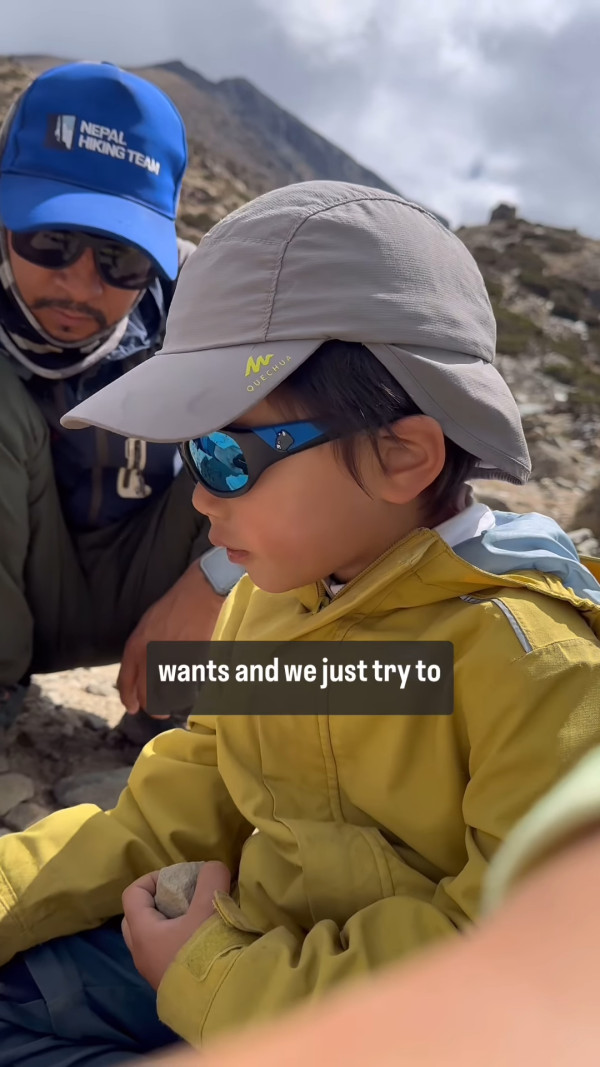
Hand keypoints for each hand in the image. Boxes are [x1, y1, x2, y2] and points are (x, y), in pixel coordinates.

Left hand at [118, 562, 224, 714]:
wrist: (200, 594)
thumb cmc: (173, 606)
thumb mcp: (147, 626)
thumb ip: (140, 649)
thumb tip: (139, 673)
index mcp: (136, 645)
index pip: (125, 681)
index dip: (128, 698)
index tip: (132, 708)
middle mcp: (150, 655)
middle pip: (145, 694)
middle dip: (151, 707)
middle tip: (158, 712)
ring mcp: (171, 659)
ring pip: (167, 693)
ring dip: (170, 700)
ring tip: (174, 701)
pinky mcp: (191, 661)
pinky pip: (186, 684)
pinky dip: (187, 689)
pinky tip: (189, 686)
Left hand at [121, 860, 230, 990]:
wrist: (218, 1002)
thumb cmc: (206, 951)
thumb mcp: (210, 906)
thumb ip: (211, 877)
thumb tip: (212, 868)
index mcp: (143, 933)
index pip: (133, 894)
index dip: (152, 878)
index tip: (178, 877)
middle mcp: (141, 954)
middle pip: (137, 917)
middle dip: (157, 902)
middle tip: (182, 898)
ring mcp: (153, 973)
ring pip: (151, 939)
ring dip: (169, 923)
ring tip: (195, 918)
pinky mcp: (168, 985)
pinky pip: (163, 955)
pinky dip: (176, 941)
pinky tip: (201, 941)